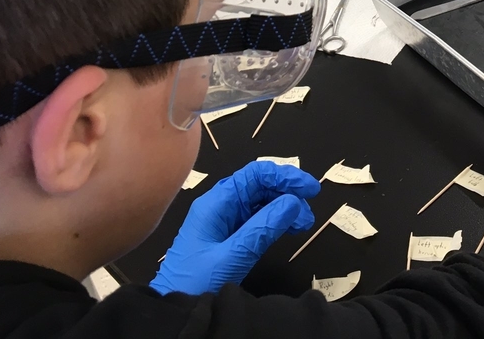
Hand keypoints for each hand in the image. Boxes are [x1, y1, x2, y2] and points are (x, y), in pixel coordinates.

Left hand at [150, 162, 320, 294]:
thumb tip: (294, 202)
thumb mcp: (232, 255)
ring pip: (260, 202)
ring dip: (285, 207)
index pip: (254, 175)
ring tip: (304, 223)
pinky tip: (290, 227)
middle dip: (288, 193)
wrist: (173, 309)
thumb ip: (263, 228)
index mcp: (216, 203)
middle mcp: (220, 205)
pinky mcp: (228, 235)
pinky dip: (276, 220)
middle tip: (310, 209)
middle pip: (259, 186)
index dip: (285, 177)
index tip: (310, 188)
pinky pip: (256, 219)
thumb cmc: (196, 282)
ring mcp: (224, 220)